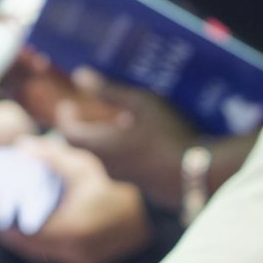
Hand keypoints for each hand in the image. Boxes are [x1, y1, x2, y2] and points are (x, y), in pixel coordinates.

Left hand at [0, 136, 152, 262]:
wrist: (147, 213)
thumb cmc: (113, 185)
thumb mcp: (81, 166)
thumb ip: (50, 157)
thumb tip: (21, 146)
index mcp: (69, 229)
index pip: (25, 232)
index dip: (6, 224)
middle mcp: (73, 251)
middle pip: (30, 246)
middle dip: (12, 233)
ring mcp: (81, 260)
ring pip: (42, 253)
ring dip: (26, 240)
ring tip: (11, 224)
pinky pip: (56, 255)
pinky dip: (43, 244)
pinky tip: (35, 231)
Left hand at [55, 69, 197, 209]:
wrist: (197, 175)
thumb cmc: (166, 134)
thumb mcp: (140, 104)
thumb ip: (109, 91)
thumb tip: (80, 75)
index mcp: (101, 146)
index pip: (69, 135)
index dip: (65, 119)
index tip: (68, 106)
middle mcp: (108, 167)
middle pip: (87, 148)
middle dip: (88, 129)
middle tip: (94, 113)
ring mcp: (126, 180)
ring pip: (108, 158)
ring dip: (109, 141)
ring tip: (123, 123)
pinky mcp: (143, 187)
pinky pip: (127, 166)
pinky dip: (126, 152)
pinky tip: (144, 142)